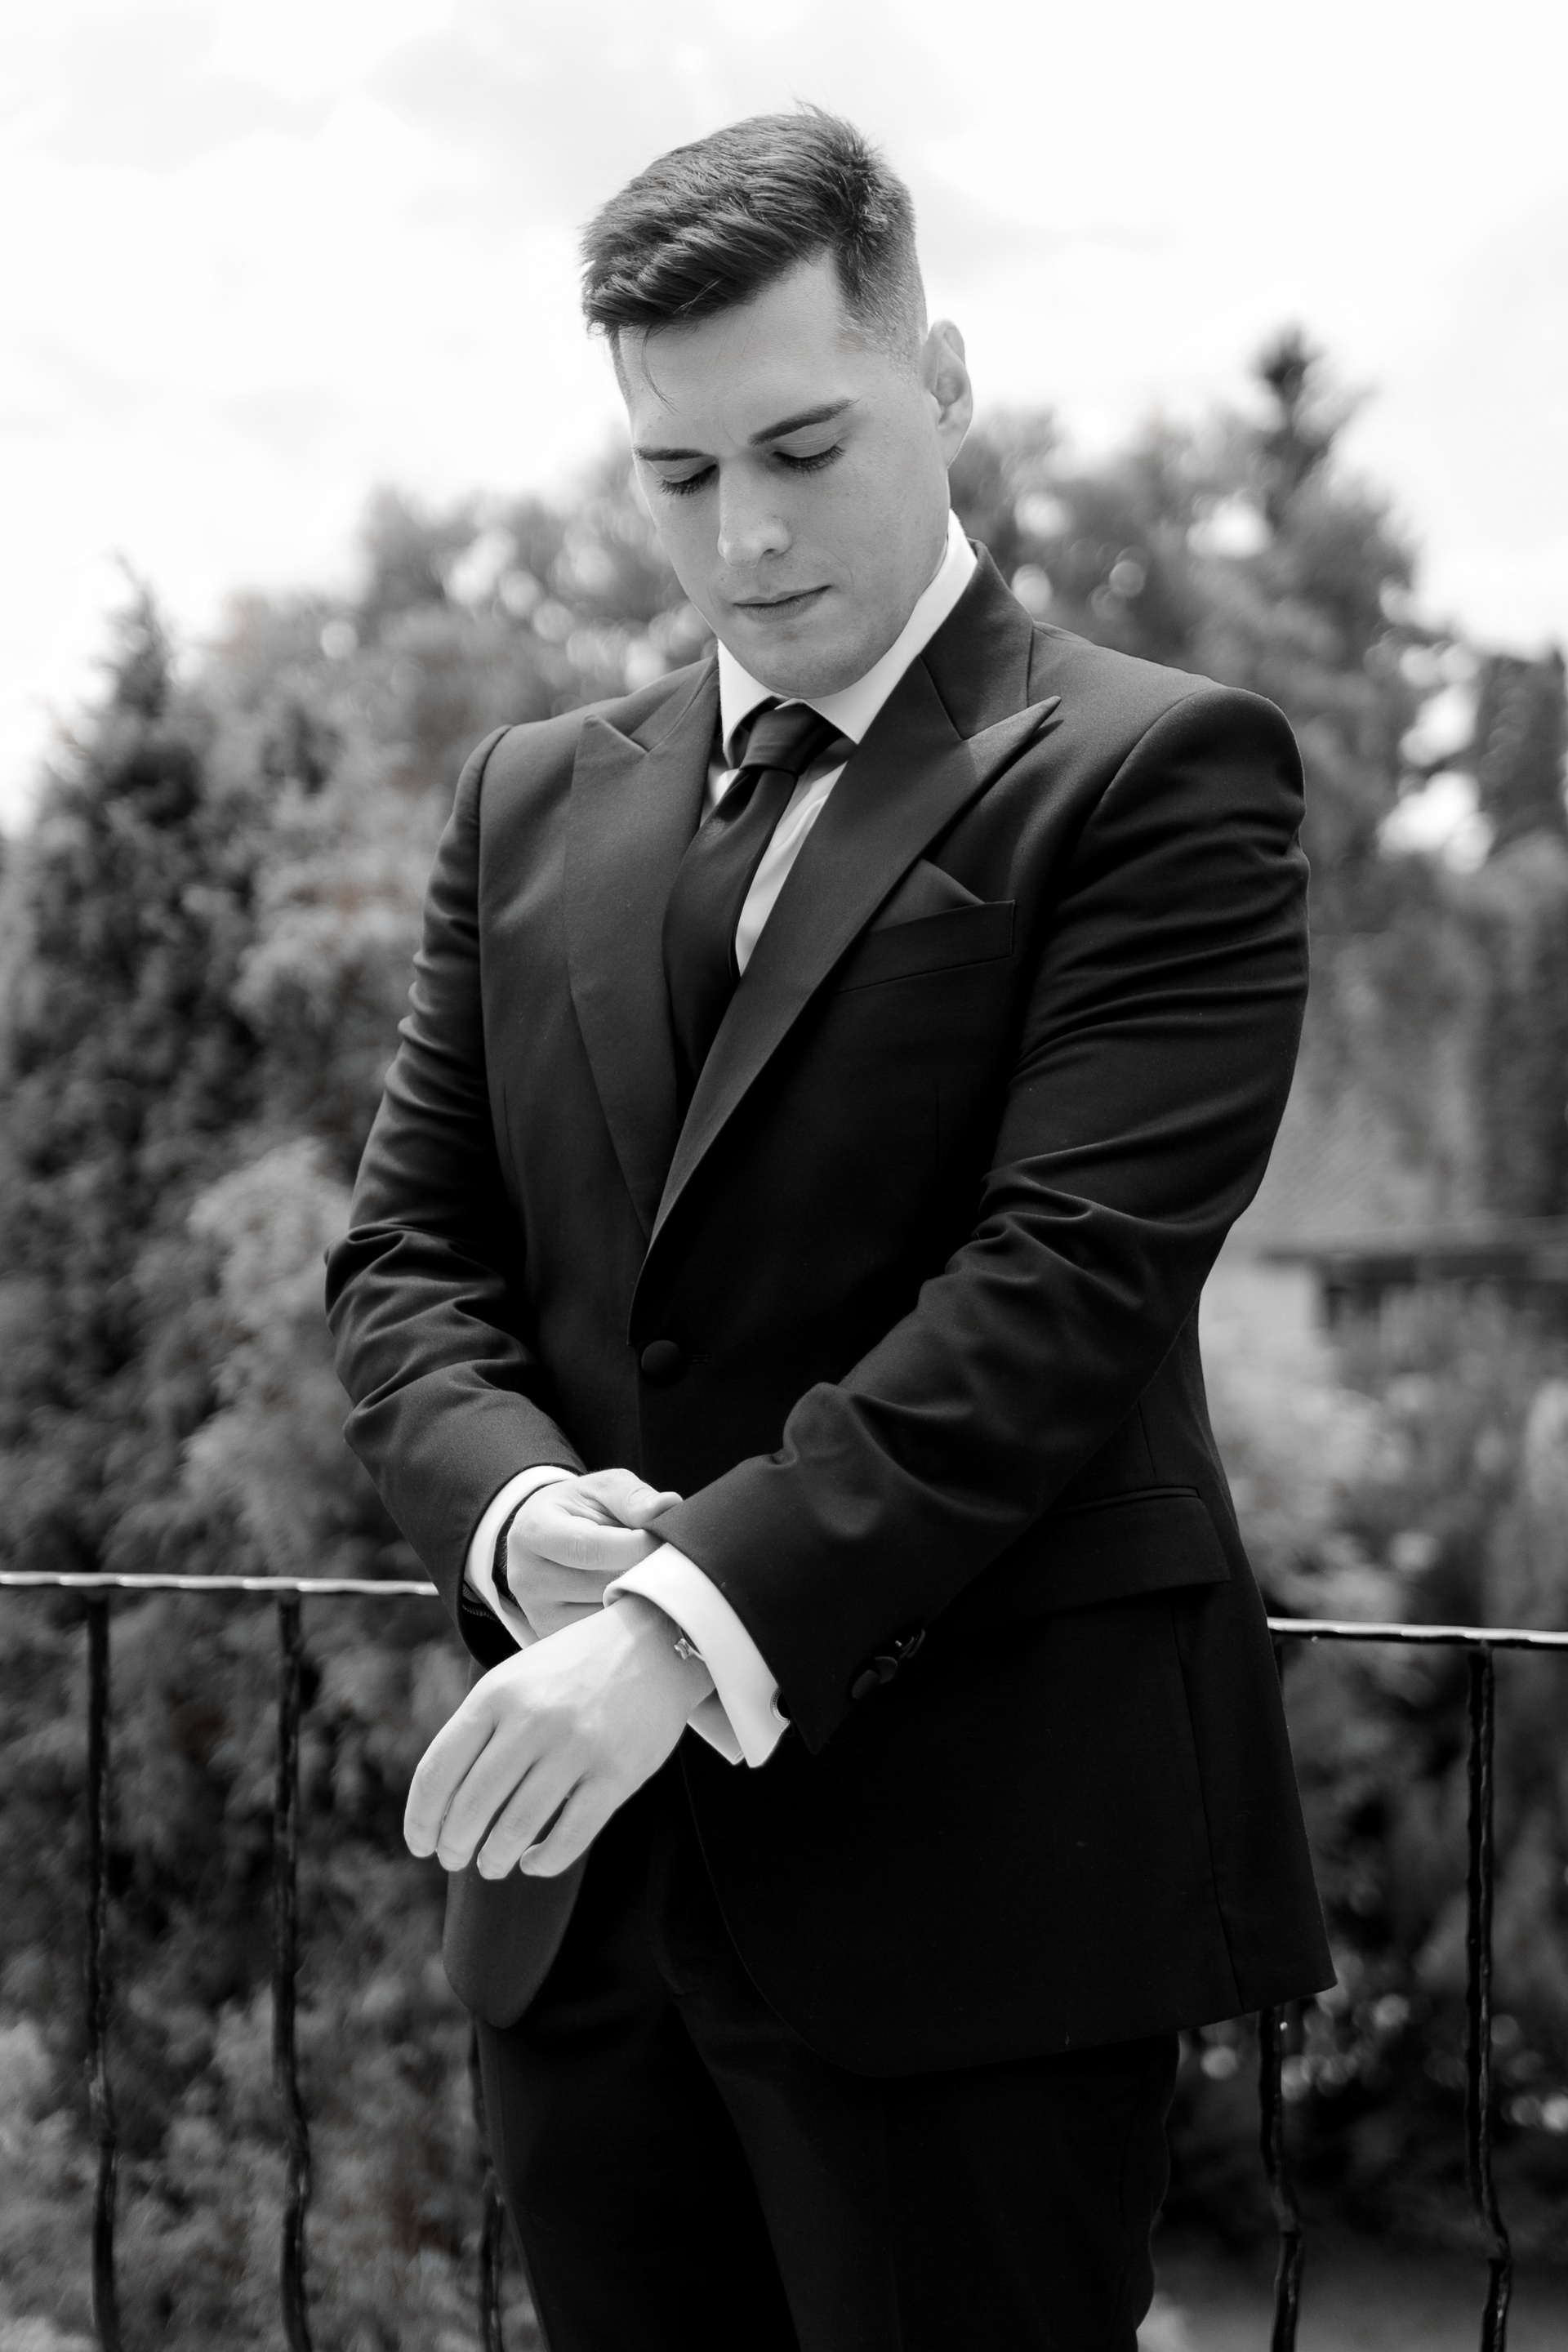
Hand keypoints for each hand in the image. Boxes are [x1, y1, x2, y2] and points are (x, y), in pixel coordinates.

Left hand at [404, 1596, 714, 1878]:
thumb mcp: (514, 1681)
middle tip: (453, 1860)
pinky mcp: (617, 1773)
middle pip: (472, 1806)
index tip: (419, 1845)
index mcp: (496, 1694)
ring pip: (517, 1827)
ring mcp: (577, 1746)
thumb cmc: (571, 1671)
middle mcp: (532, 1718)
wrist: (653, 1642)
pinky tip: (533, 1862)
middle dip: (454, 1845)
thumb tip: (439, 1807)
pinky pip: (570, 1836)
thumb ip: (479, 1731)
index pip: (438, 1771)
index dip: (420, 1819)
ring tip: (491, 1865)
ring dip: (494, 1858)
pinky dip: (544, 1861)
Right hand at [505, 1467, 681, 1637]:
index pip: (588, 1546)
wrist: (546, 1537)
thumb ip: (633, 1497)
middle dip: (642, 1573)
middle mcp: (527, 1577)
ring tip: (649, 1577)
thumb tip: (667, 1507)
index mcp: (534, 1531)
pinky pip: (604, 1636)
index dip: (635, 1545)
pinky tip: (636, 1599)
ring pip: (606, 1615)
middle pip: (600, 1585)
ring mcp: (538, 1613)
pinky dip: (629, 1619)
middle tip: (668, 1561)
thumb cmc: (578, 1510)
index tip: (663, 1540)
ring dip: (639, 1599)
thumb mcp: (602, 1488)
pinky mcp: (554, 1637)